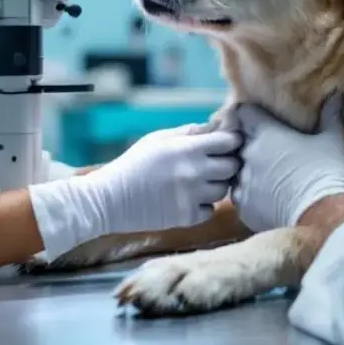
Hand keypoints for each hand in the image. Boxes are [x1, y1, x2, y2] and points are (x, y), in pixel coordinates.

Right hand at [29, 123, 241, 260]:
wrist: (110, 199)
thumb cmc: (133, 164)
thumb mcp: (157, 139)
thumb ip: (188, 132)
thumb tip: (213, 127)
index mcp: (187, 148)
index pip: (229, 142)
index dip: (232, 141)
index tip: (228, 144)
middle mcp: (194, 172)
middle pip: (233, 167)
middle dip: (228, 163)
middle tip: (216, 164)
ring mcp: (192, 196)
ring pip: (224, 190)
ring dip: (216, 185)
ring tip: (200, 183)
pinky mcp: (187, 217)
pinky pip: (210, 210)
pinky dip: (205, 206)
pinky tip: (190, 200)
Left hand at [230, 94, 343, 231]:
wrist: (323, 216)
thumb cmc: (327, 173)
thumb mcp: (333, 141)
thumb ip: (331, 115)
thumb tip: (336, 94)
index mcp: (265, 133)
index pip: (242, 113)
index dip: (248, 115)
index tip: (257, 121)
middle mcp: (248, 155)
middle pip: (236, 142)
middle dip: (247, 144)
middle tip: (265, 150)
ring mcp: (242, 182)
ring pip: (235, 171)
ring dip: (246, 171)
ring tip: (266, 177)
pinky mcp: (243, 207)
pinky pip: (239, 197)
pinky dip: (249, 196)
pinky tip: (266, 199)